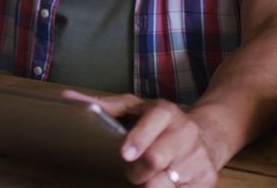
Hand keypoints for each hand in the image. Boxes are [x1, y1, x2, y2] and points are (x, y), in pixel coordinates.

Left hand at [62, 91, 217, 186]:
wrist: (207, 135)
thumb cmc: (159, 125)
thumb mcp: (136, 109)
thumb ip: (105, 107)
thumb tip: (68, 98)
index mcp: (166, 112)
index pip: (156, 120)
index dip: (140, 137)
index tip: (125, 154)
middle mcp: (186, 132)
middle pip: (157, 157)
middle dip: (138, 172)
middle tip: (131, 174)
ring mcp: (199, 156)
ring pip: (168, 182)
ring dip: (152, 186)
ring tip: (148, 181)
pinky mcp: (207, 178)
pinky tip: (164, 185)